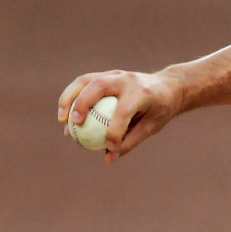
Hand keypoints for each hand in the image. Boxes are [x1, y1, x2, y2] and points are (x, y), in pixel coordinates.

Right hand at [58, 69, 180, 162]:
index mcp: (143, 93)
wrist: (169, 86)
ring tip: (61, 119)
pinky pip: (85, 83)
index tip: (109, 148)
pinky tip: (66, 113)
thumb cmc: (161, 109)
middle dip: (82, 104)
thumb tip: (109, 157)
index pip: (124, 111)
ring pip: (86, 81)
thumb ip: (131, 140)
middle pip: (98, 86)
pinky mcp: (107, 75)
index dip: (114, 131)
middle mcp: (127, 79)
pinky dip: (72, 95)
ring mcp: (116, 74)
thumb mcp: (152, 126)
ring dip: (69, 98)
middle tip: (73, 125)